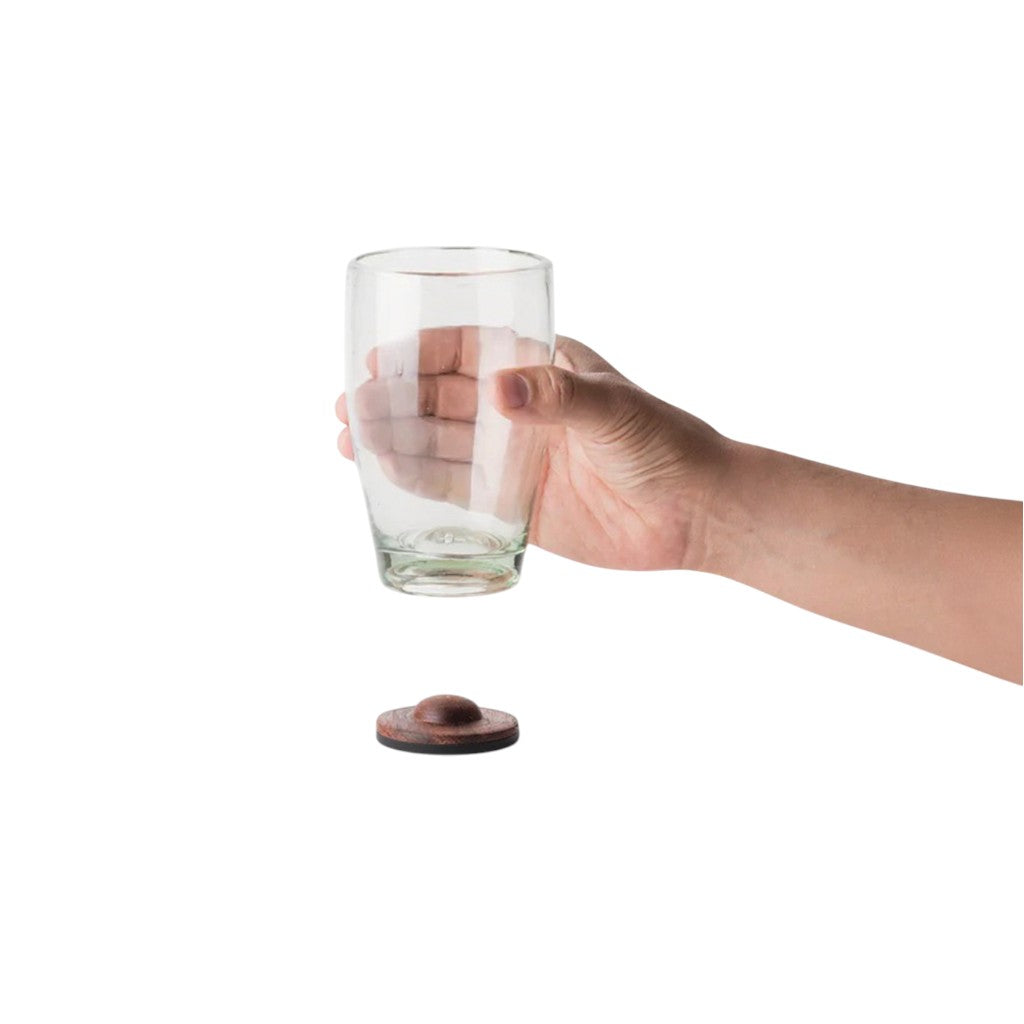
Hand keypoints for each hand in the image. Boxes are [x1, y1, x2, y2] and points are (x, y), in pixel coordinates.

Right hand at [337, 333, 727, 570]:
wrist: (694, 512)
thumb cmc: (665, 443)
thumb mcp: (613, 409)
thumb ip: (557, 397)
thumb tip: (497, 391)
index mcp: (541, 367)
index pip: (467, 350)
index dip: (419, 354)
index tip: (375, 362)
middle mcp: (521, 409)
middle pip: (442, 398)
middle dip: (394, 399)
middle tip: (349, 407)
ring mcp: (515, 457)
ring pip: (441, 444)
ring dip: (395, 439)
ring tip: (350, 440)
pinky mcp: (516, 504)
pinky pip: (458, 491)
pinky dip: (420, 481)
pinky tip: (385, 474)